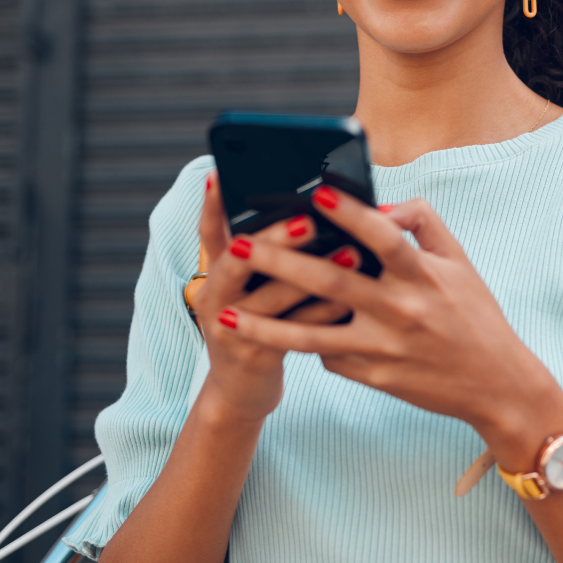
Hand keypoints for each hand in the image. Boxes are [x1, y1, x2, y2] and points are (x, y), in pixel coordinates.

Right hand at [192, 175, 362, 425]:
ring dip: (312, 274)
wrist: (239, 389)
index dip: (214, 203)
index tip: (223, 173)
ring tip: (350, 254)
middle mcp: (214, 296)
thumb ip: (262, 253)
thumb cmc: (256, 323)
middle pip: (237, 260)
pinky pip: (294, 331)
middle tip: (308, 220)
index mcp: (214, 273)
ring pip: (269, 296)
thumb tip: (305, 209)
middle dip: (273, 238)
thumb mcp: (244, 287)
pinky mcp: (253, 355)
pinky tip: (353, 299)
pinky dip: (324, 313)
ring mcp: (230, 328)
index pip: (209, 231)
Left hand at [214, 185, 562, 468]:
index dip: (349, 212)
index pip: (382, 236)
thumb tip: (378, 205)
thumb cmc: (474, 315)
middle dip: (280, 262)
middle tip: (239, 244)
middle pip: (332, 282)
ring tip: (223, 311)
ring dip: (265, 322)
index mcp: (423, 276)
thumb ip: (421, 223)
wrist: (496, 387)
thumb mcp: (459, 262)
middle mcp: (400, 311)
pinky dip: (300, 339)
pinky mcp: (372, 376)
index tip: (314, 191)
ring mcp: (383, 349)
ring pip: (313, 334)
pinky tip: (267, 329)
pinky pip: (327, 354)